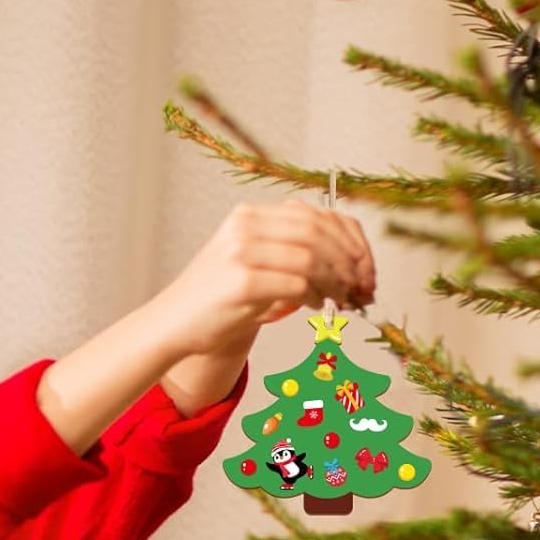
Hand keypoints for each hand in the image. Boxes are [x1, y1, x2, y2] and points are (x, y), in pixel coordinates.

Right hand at [152, 198, 376, 356]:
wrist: (174, 324)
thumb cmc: (219, 301)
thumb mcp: (255, 264)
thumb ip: (292, 254)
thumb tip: (351, 267)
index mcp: (251, 215)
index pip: (316, 215)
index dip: (350, 240)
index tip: (366, 267)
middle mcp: (245, 226)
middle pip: (318, 232)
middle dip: (349, 261)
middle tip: (362, 287)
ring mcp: (241, 251)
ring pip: (311, 256)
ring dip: (336, 281)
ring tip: (342, 298)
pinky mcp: (241, 281)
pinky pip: (297, 283)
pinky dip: (316, 296)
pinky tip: (318, 306)